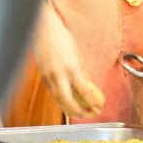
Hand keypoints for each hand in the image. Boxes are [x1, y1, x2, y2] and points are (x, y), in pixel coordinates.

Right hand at [33, 1, 104, 117]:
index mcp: (71, 68)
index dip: (92, 102)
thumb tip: (89, 84)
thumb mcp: (77, 53)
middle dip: (81, 112)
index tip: (99, 105)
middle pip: (69, 103)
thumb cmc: (61, 36)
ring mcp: (49, 77)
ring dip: (70, 110)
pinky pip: (53, 94)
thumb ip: (83, 71)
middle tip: (91, 113)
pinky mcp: (43, 77)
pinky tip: (68, 102)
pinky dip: (61, 102)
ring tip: (81, 112)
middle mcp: (59, 75)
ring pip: (59, 101)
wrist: (43, 28)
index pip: (84, 91)